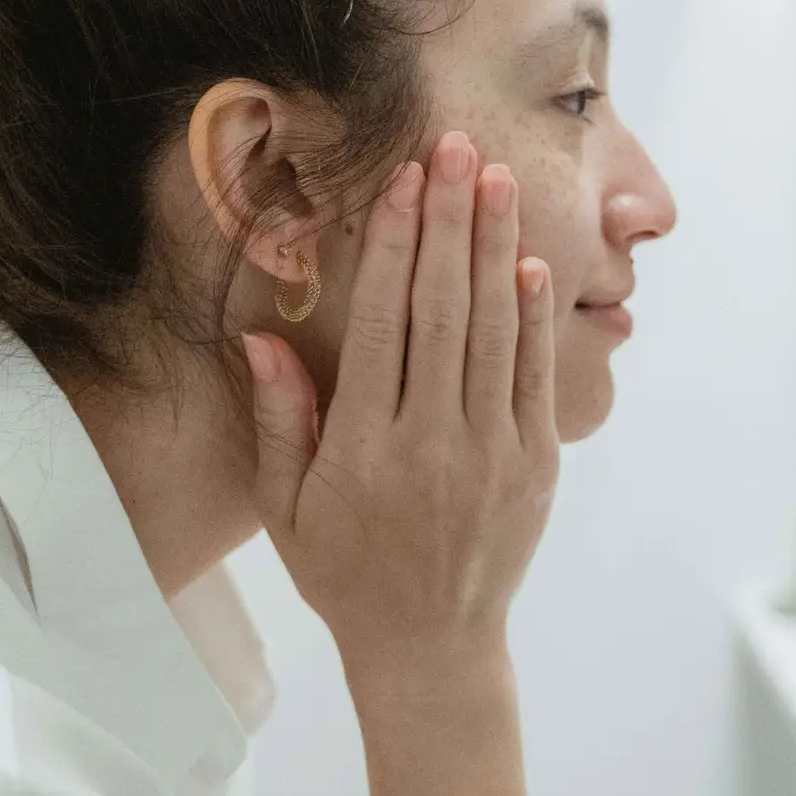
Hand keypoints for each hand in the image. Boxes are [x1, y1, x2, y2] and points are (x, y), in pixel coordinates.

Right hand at [240, 130, 560, 684]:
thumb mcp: (286, 509)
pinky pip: (533, 376)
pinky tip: (528, 265)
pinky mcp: (536, 463)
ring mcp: (492, 451)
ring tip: (498, 181)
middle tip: (457, 149)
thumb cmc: (344, 572)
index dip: (392, 245)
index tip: (401, 183)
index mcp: (365, 446)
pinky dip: (533, 318)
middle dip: (450, 220)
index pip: (381, 321)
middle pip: (442, 308)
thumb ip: (279, 420)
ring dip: (496, 249)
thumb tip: (260, 338)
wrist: (430, 646)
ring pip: (494, 329)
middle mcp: (432, 439)